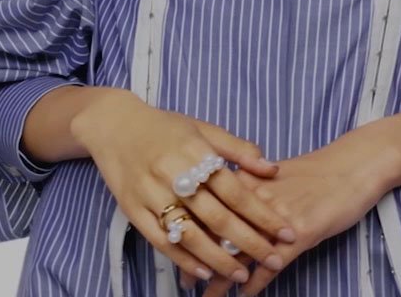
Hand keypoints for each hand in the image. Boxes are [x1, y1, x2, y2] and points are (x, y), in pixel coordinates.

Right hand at [71, 91, 299, 286]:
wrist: (113, 125)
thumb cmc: (164, 127)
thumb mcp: (203, 128)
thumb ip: (238, 149)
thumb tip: (272, 169)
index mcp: (195, 152)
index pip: (236, 191)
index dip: (263, 214)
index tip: (287, 232)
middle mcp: (173, 175)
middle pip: (217, 217)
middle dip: (248, 242)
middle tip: (273, 260)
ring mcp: (151, 195)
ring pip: (190, 235)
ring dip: (218, 259)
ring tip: (241, 274)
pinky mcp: (132, 210)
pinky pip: (161, 241)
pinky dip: (183, 259)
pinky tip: (204, 272)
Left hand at [200, 132, 394, 296]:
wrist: (355, 165)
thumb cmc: (317, 170)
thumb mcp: (275, 173)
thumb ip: (248, 186)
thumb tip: (225, 198)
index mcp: (248, 182)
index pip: (209, 210)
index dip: (189, 233)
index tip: (175, 250)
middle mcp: (258, 200)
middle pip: (218, 234)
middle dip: (198, 260)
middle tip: (184, 281)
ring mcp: (278, 218)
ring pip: (241, 253)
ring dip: (222, 278)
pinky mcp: (301, 233)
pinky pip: (272, 264)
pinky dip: (256, 282)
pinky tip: (246, 294)